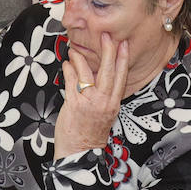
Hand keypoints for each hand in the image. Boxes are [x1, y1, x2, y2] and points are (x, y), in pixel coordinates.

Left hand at [55, 33, 129, 159]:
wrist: (79, 153)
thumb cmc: (91, 134)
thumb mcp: (104, 114)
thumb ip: (103, 95)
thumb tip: (96, 75)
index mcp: (113, 103)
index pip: (121, 77)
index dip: (122, 59)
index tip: (123, 44)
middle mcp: (104, 102)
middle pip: (108, 71)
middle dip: (108, 51)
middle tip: (106, 35)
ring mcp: (89, 102)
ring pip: (87, 73)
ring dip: (80, 58)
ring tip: (75, 49)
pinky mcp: (74, 104)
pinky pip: (71, 82)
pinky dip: (69, 70)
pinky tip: (67, 63)